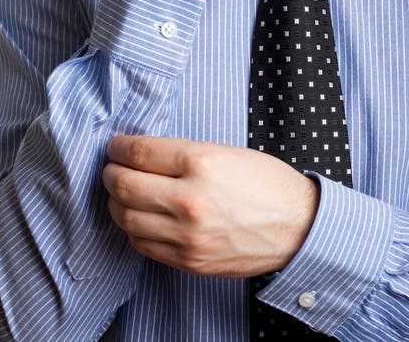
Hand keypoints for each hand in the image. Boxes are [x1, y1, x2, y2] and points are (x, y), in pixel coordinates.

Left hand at [102, 136, 319, 276]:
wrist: (297, 227)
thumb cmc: (266, 183)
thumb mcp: (226, 152)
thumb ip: (182, 154)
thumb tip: (142, 154)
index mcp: (202, 162)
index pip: (139, 152)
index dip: (119, 148)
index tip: (116, 146)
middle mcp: (190, 199)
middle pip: (125, 185)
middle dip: (111, 174)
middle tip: (112, 168)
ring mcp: (187, 235)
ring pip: (126, 218)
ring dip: (116, 202)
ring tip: (121, 192)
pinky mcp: (189, 261)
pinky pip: (142, 245)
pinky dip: (132, 228)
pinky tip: (138, 216)